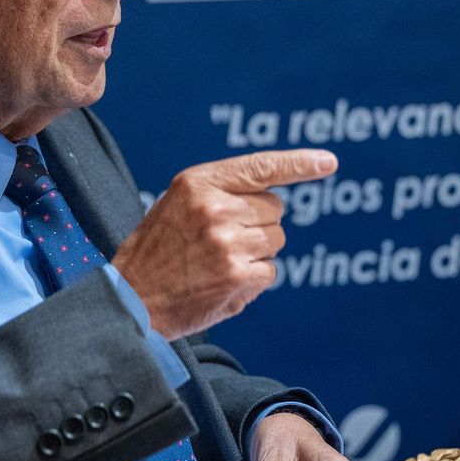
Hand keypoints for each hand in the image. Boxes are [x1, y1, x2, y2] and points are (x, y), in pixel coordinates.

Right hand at [113, 149, 336, 338]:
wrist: (131, 298)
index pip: (259, 167)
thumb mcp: (178, 204)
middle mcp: (215, 207)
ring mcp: (229, 242)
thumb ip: (221, 192)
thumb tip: (275, 199)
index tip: (328, 162)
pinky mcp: (239, 275)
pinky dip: (253, 278)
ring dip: (256, 252)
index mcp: (198, 182)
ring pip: (276, 239)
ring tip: (218, 261)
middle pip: (275, 208)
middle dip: (257, 223)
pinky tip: (222, 281)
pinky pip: (271, 271)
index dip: (298, 164)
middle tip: (220, 240)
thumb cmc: (157, 250)